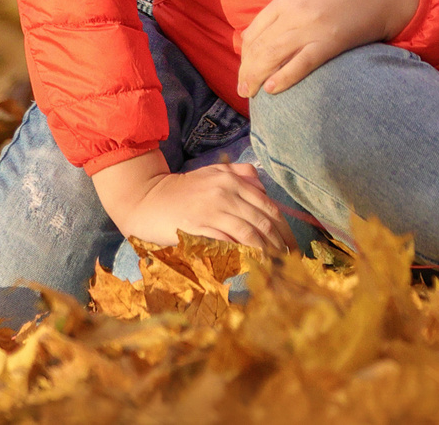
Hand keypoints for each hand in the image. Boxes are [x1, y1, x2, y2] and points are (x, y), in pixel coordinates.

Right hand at [92, 152, 293, 252]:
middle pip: (263, 219)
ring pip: (250, 232)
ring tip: (276, 264)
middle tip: (289, 258)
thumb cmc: (182, 189)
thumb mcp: (213, 173)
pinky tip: (253, 263)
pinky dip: (244, 253)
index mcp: (232, 179)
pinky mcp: (198, 227)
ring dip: (267, 250)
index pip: (268, 205)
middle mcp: (226, 192)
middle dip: (280, 241)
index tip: (291, 242)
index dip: (283, 226)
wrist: (146, 199)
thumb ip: (240, 174)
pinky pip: (228, 242)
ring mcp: (212, 210)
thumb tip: (264, 187)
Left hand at [234, 0, 419, 97]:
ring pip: (272, 56)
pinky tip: (273, 89)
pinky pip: (301, 63)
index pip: (253, 31)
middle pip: (258, 47)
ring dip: (256, 78)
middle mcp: (295, 11)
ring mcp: (312, 26)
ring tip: (252, 93)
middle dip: (246, 72)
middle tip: (244, 90)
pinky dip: (283, 77)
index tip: (245, 69)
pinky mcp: (331, 41)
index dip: (244, 55)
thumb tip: (270, 29)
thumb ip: (290, 5)